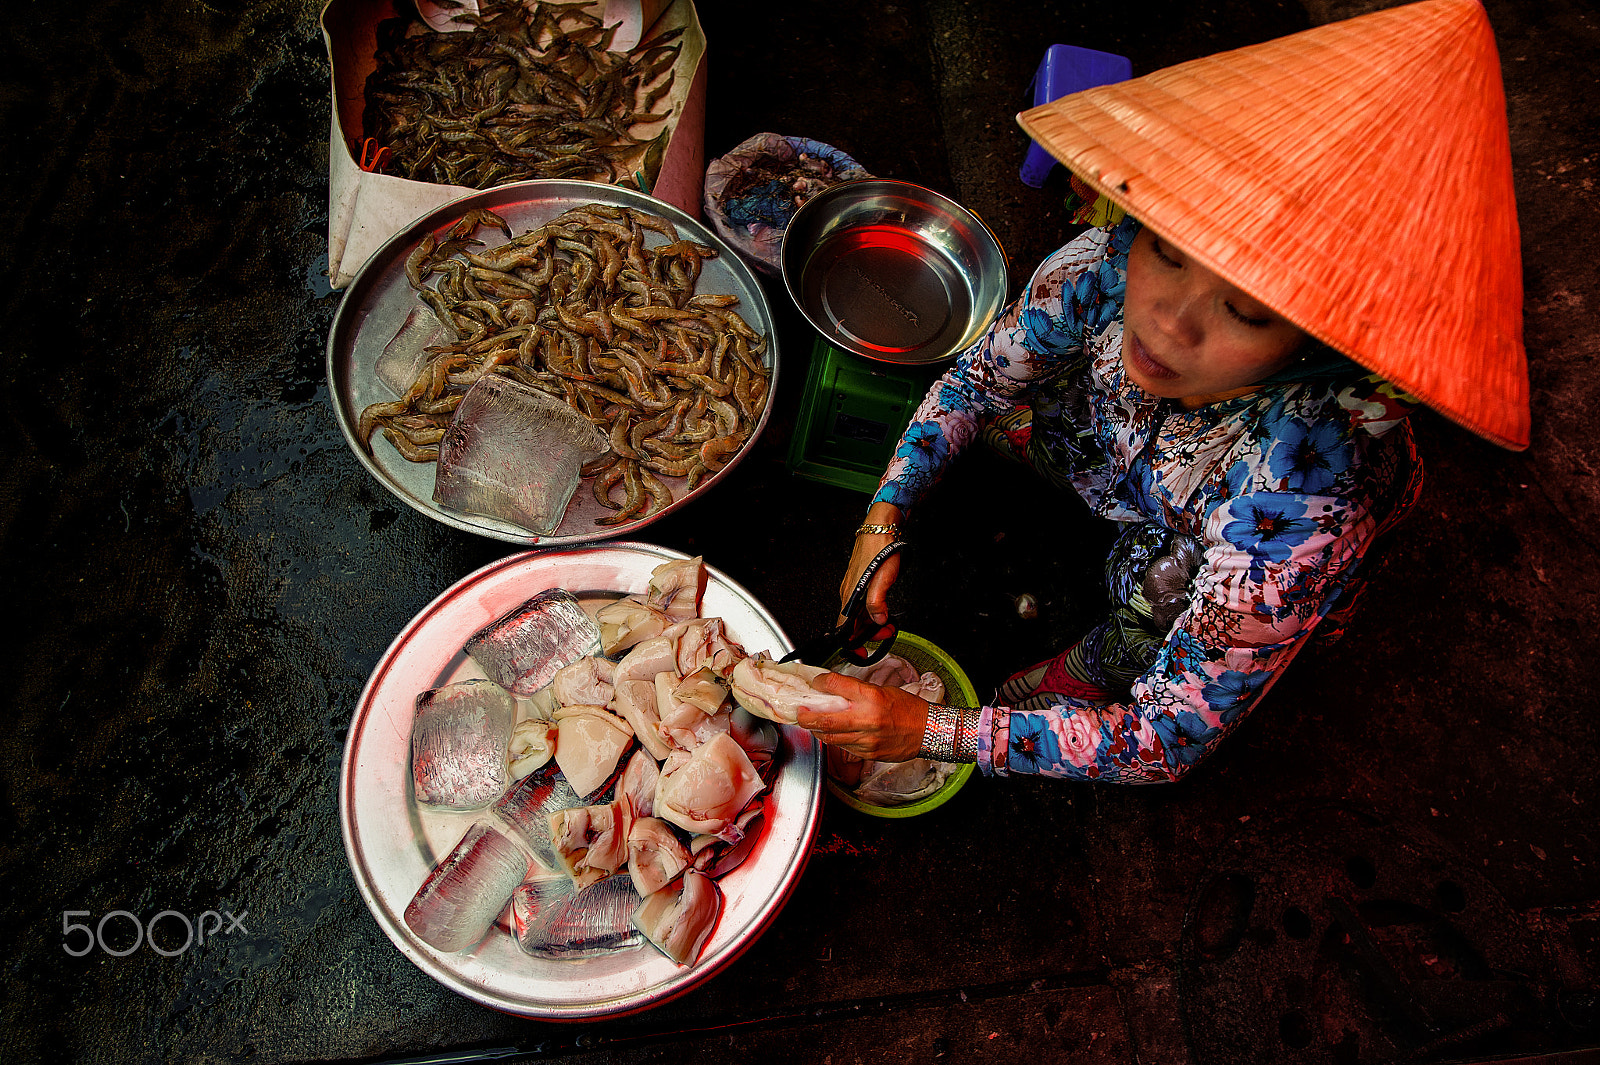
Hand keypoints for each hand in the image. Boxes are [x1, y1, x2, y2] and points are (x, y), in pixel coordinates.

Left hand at [795, 671, 925, 761]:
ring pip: (831, 736)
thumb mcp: (884, 690)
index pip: (836, 685)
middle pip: (826, 718)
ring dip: (817, 730)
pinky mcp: (868, 753)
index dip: (820, 683)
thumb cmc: (909, 709)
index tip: (815, 684)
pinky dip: (834, 740)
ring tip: (812, 723)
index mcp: (872, 697)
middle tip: (800, 712)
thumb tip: (834, 690)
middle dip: (806, 716)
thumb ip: (858, 691)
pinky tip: (832, 734)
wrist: (928, 731)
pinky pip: (843, 747)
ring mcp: (867, 739)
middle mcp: (867, 718)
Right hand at [839, 503, 903, 636]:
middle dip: (869, 633)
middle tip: (887, 631)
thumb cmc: (881, 550)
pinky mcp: (858, 582)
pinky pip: (860, 604)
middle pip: (852, 624)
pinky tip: (881, 609)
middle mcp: (847, 594)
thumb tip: (878, 621)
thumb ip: (877, 603)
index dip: (852, 645)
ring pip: (857, 614)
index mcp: (850, 596)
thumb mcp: (883, 579)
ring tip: (888, 622)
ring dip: (871, 623)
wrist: (880, 528)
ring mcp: (852, 588)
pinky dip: (870, 612)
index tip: (861, 654)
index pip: (844, 630)